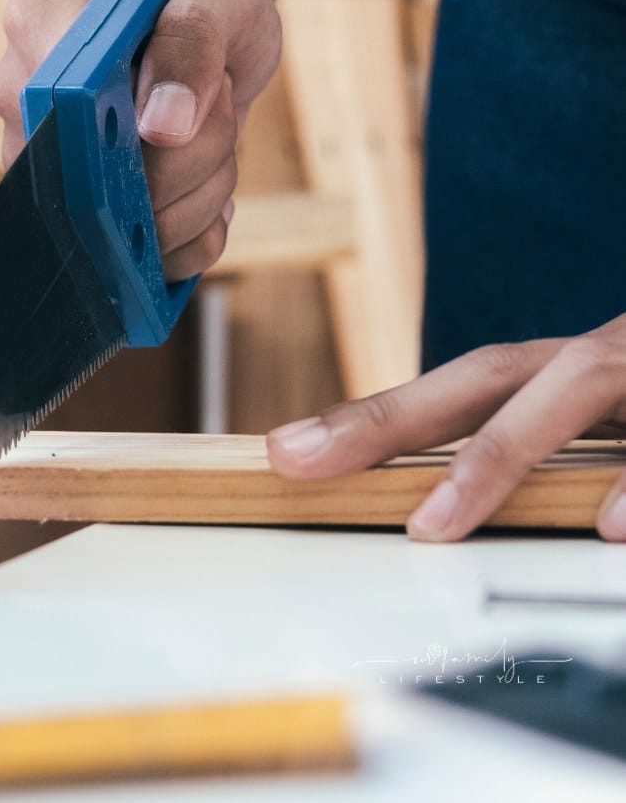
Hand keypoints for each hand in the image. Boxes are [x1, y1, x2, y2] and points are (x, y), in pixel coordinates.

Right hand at [0, 0, 281, 281]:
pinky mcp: (82, 216)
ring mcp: (47, 165)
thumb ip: (192, 40)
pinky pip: (148, 259)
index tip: (179, 120)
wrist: (217, 31)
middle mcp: (23, 100)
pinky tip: (207, 182)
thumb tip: (162, 128)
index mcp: (38, 24)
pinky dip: (196, 230)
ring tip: (214, 132)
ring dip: (200, 190)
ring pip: (125, 228)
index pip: (58, 101)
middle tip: (217, 98)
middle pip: (92, 179)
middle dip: (187, 157)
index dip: (123, 131)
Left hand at [266, 313, 625, 540]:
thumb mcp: (607, 414)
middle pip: (492, 376)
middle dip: (394, 420)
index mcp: (575, 367)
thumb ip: (542, 447)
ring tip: (433, 524)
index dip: (376, 414)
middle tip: (307, 467)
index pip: (462, 384)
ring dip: (499, 457)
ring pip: (577, 390)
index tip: (289, 454)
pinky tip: (611, 526)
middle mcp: (608, 357)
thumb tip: (439, 498)